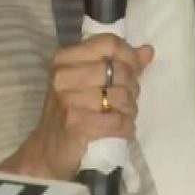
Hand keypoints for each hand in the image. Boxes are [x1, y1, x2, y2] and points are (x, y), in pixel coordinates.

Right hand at [0, 35, 153, 180]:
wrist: (47, 152)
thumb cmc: (71, 113)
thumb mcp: (89, 83)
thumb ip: (119, 65)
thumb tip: (147, 51)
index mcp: (66, 58)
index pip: (109, 43)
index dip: (129, 56)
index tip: (134, 72)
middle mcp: (64, 75)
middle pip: (119, 70)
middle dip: (131, 88)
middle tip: (126, 101)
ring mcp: (68, 99)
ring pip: (121, 96)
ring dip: (129, 110)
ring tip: (121, 115)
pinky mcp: (76, 124)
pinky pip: (117, 121)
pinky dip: (125, 127)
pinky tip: (121, 129)